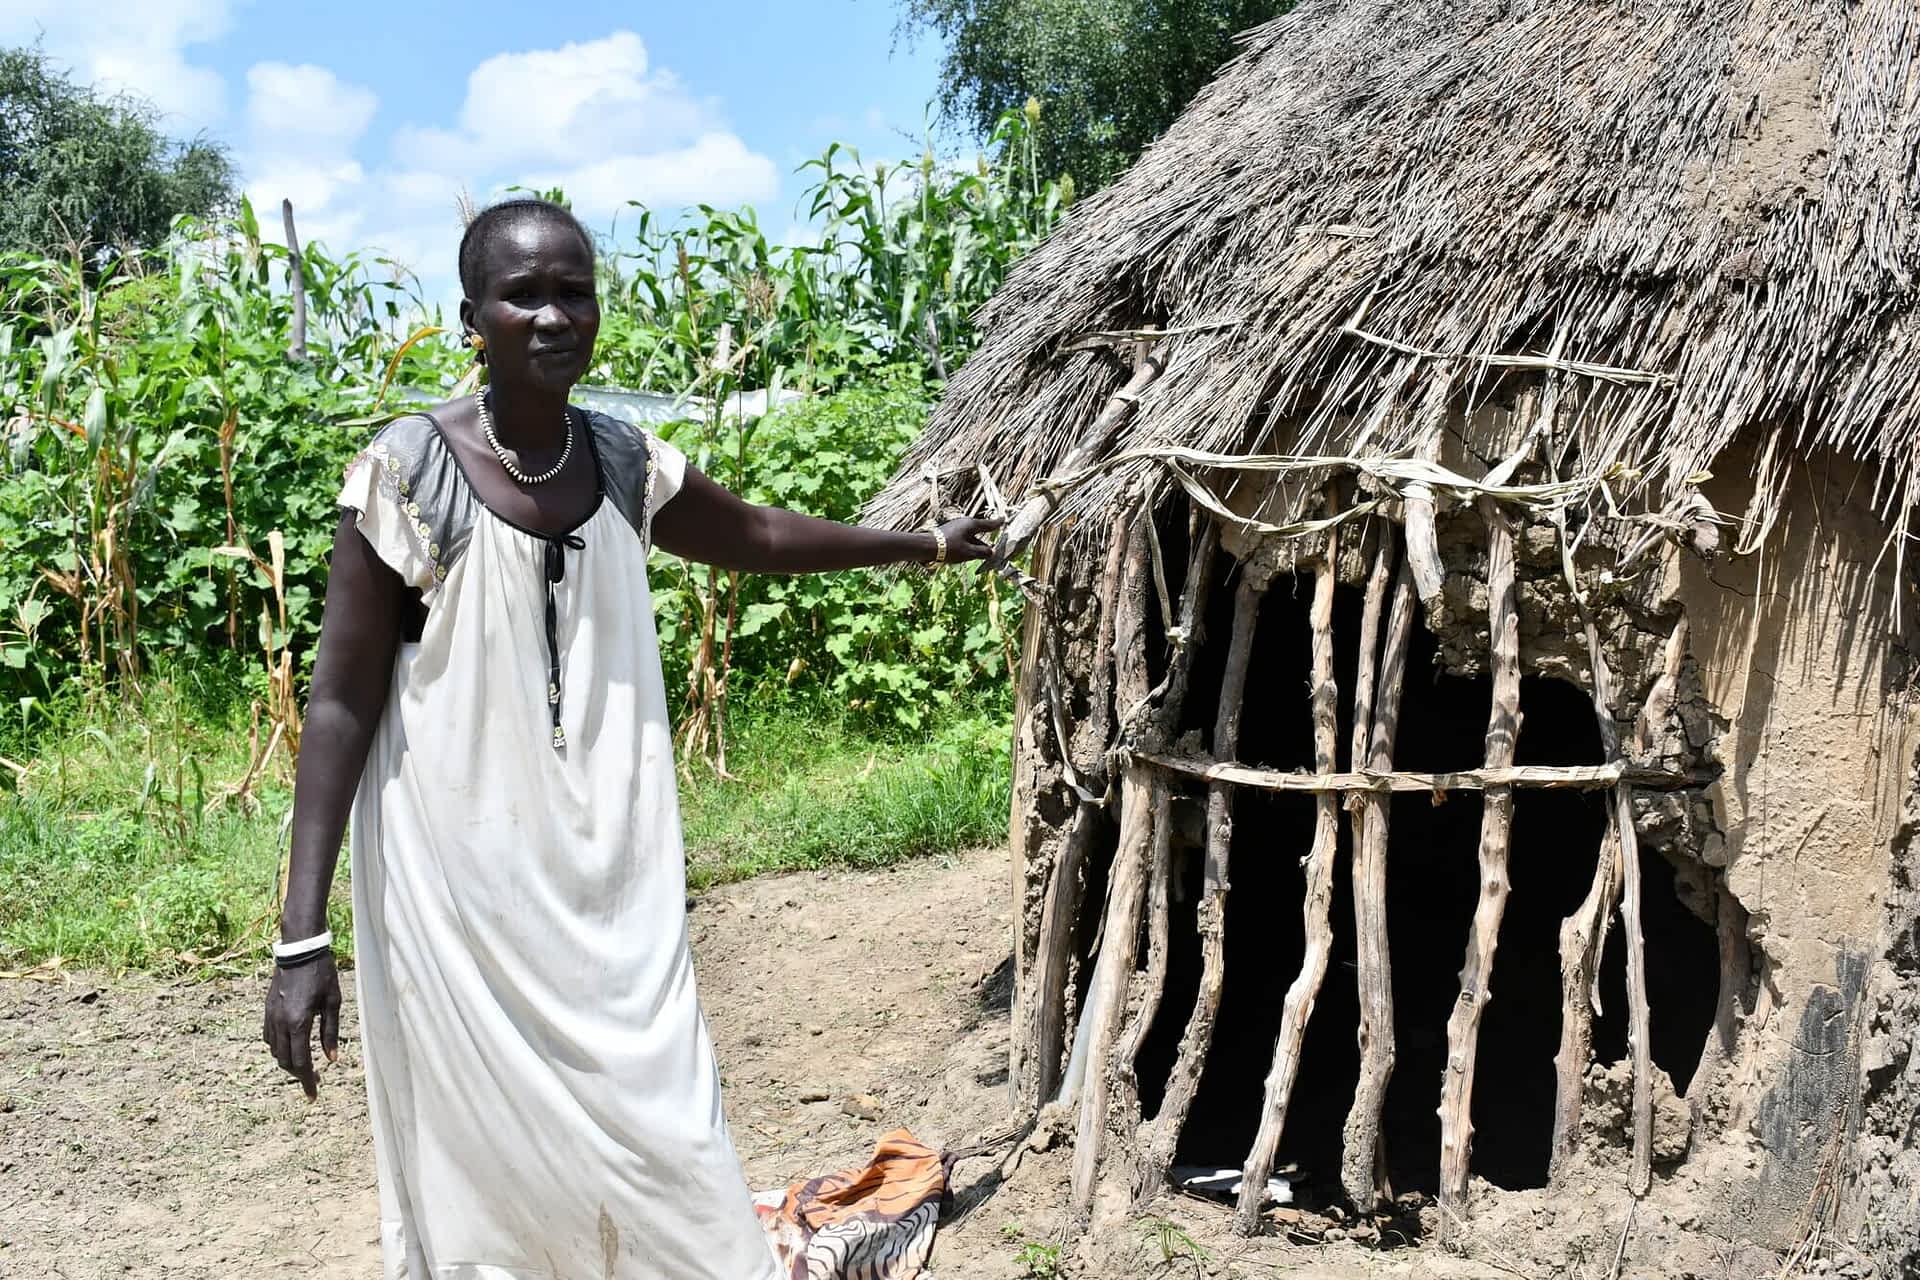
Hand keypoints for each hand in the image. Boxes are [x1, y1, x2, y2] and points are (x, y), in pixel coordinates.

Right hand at [263, 953, 341, 1099]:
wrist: (300, 950)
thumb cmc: (322, 974)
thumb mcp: (333, 1003)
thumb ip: (330, 1033)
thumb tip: (332, 1060)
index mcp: (298, 1023)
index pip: (300, 1063)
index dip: (307, 1081)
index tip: (313, 1096)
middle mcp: (280, 1023)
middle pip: (285, 1061)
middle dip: (298, 1074)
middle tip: (314, 1080)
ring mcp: (270, 1016)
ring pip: (274, 1052)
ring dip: (288, 1062)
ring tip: (304, 1064)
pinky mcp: (266, 1010)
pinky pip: (269, 1038)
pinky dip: (278, 1048)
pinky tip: (290, 1046)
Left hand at [936, 517, 1002, 563]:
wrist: (927, 547)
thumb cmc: (949, 548)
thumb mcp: (969, 553)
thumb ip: (982, 552)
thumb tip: (991, 552)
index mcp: (972, 524)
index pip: (989, 524)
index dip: (997, 523)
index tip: (1004, 519)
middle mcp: (964, 523)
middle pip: (979, 532)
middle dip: (985, 542)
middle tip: (992, 550)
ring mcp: (956, 527)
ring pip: (971, 537)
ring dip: (975, 546)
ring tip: (979, 556)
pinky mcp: (949, 532)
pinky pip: (963, 538)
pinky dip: (967, 545)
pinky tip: (965, 554)